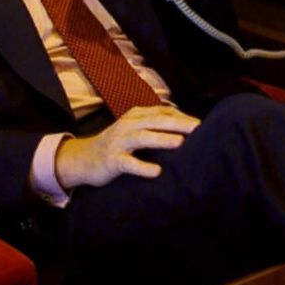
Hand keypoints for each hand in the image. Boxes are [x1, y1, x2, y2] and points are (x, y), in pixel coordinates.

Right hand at [54, 105, 199, 189]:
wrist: (83, 159)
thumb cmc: (116, 145)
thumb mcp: (134, 130)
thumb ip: (154, 126)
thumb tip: (185, 127)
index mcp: (135, 116)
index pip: (162, 112)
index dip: (182, 117)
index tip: (201, 124)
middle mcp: (128, 125)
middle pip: (155, 120)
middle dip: (178, 123)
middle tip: (198, 128)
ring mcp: (119, 142)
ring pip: (142, 137)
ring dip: (161, 139)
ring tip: (180, 143)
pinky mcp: (112, 160)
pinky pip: (128, 163)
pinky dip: (142, 167)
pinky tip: (157, 172)